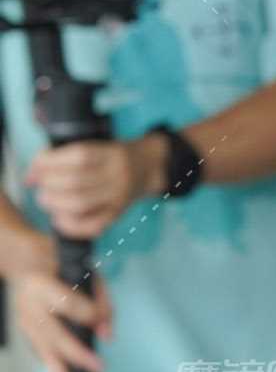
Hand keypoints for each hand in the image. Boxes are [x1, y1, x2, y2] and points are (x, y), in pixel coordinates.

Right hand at [12, 261, 114, 371]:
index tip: (98, 322)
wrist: (26, 267)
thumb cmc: (62, 270)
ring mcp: (25, 323)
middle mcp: (29, 306)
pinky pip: (43, 357)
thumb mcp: (85, 275)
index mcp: (41, 284)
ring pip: (44, 352)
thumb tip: (107, 334)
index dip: (86, 313)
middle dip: (76, 353)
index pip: (66, 303)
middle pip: (54, 334)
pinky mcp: (27, 335)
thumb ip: (101, 303)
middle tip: (98, 367)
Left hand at [25, 134, 155, 240]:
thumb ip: (64, 155)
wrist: (148, 167)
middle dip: (48, 185)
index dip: (49, 163)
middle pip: (76, 182)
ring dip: (55, 203)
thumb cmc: (112, 156)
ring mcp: (119, 197)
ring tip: (45, 200)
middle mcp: (117, 175)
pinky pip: (93, 226)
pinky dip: (71, 225)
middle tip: (39, 186)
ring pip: (81, 204)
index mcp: (111, 153)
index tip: (34, 169)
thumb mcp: (96, 145)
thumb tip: (31, 174)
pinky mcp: (117, 214)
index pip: (77, 156)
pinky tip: (59, 219)